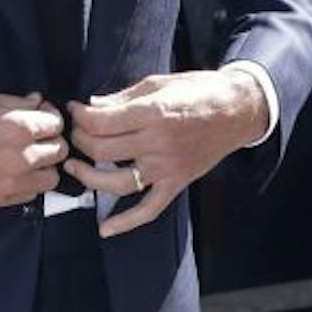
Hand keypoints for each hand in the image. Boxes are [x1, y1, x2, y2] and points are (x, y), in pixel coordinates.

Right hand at [0, 88, 68, 208]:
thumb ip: (14, 101)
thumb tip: (35, 101)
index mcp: (18, 128)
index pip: (56, 124)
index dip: (49, 117)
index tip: (40, 116)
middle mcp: (21, 157)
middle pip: (59, 151)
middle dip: (50, 140)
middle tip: (36, 136)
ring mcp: (12, 182)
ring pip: (51, 178)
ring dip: (44, 166)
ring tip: (28, 158)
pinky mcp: (0, 199)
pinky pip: (31, 194)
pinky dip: (29, 183)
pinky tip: (14, 172)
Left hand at [66, 69, 270, 238]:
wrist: (237, 110)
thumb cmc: (199, 91)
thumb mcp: (159, 83)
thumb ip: (123, 97)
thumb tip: (93, 105)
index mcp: (153, 113)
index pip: (101, 121)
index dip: (80, 115)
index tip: (75, 109)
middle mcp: (158, 143)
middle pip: (102, 150)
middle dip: (80, 140)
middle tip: (75, 131)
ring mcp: (167, 168)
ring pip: (115, 183)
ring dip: (87, 177)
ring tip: (74, 165)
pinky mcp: (176, 183)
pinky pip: (148, 209)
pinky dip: (125, 223)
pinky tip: (105, 228)